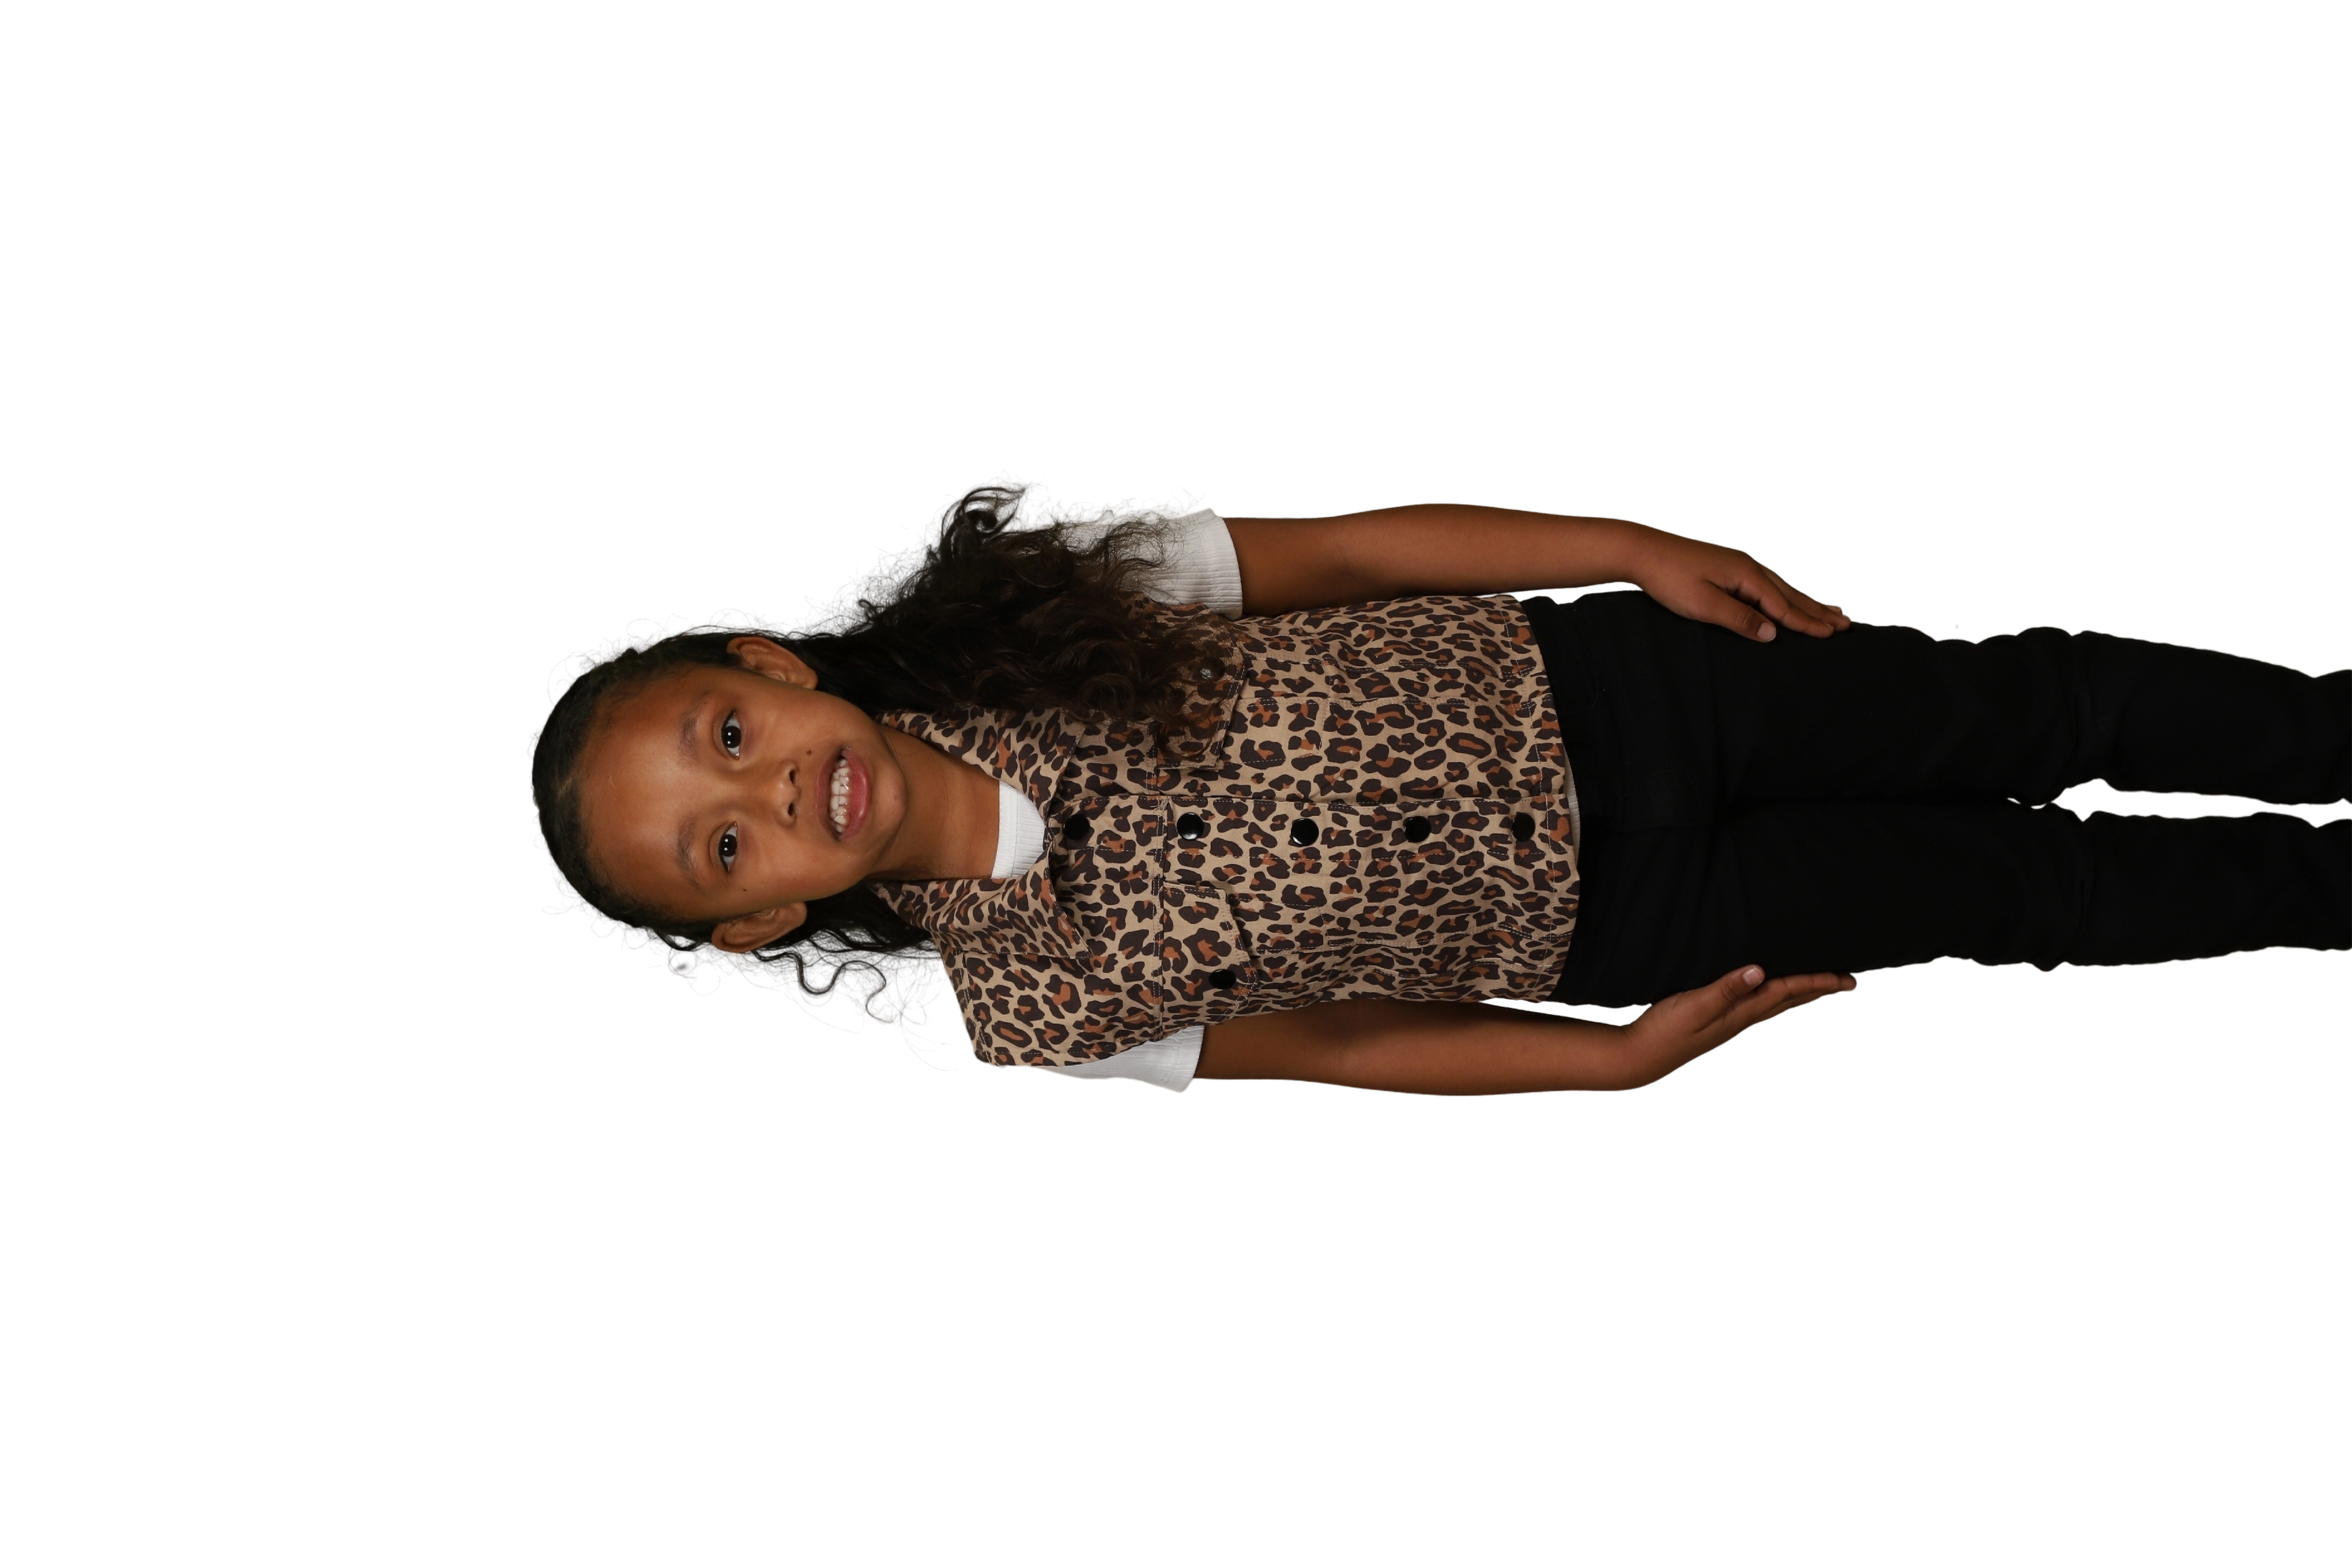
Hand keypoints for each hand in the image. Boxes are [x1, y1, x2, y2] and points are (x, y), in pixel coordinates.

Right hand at [1618, 964, 1857, 1089]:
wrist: (1637, 1057)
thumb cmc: (1662, 1031)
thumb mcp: (1692, 1005)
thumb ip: (1725, 988)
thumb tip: (1759, 971)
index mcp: (1739, 1013)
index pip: (1785, 992)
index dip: (1815, 981)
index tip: (1843, 976)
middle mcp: (1740, 1018)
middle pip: (1790, 999)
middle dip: (1820, 988)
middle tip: (1850, 981)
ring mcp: (1729, 1022)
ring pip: (1776, 1003)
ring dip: (1801, 993)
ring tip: (1822, 985)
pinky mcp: (1716, 1022)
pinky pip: (1757, 1006)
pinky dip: (1774, 997)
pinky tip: (1769, 995)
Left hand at [1625, 528, 1853, 642]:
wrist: (1642, 550)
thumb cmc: (1669, 578)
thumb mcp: (1703, 604)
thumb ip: (1739, 619)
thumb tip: (1772, 633)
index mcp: (1747, 576)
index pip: (1783, 607)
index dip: (1808, 624)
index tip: (1832, 635)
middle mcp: (1749, 566)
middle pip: (1790, 594)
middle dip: (1818, 611)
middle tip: (1846, 624)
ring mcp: (1739, 564)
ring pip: (1781, 587)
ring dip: (1805, 601)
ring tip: (1828, 611)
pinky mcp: (1729, 566)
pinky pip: (1766, 582)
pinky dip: (1784, 593)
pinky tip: (1786, 597)